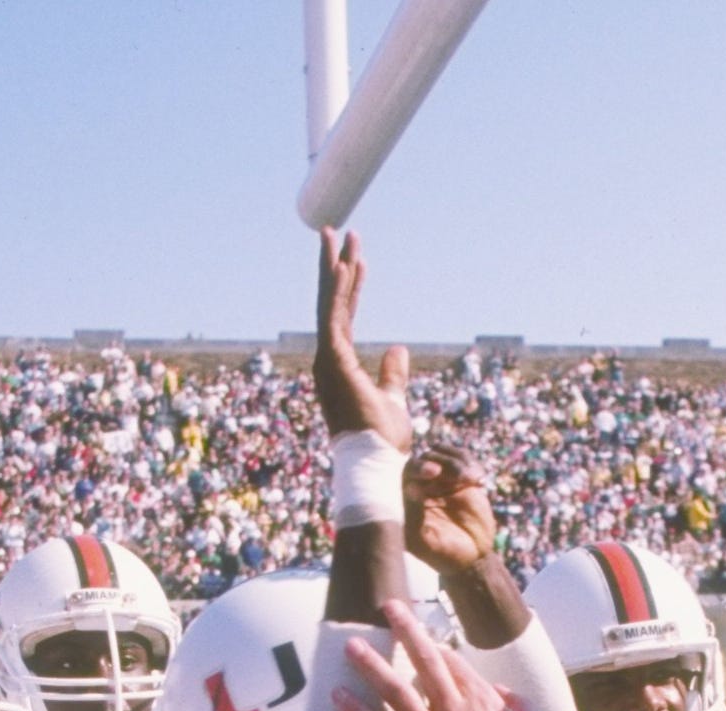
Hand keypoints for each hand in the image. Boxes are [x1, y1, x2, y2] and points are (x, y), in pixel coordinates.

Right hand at [313, 230, 411, 451]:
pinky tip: (343, 264)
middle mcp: (327, 359)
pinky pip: (334, 317)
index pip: (344, 315)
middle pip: (331, 302)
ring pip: (329, 303)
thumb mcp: (393, 399)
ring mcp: (327, 359)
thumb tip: (398, 349)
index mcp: (339, 365)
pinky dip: (337, 290)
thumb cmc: (381, 440)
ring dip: (334, 267)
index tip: (357, 259)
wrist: (374, 464)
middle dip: (336, 264)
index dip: (350, 286)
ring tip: (338, 233)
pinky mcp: (333, 361)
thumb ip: (392, 374)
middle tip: (340, 231)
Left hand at [334, 600, 558, 710]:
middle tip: (387, 606)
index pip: (454, 663)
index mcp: (484, 704)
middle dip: (405, 629)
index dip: (435, 645)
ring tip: (351, 646)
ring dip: (372, 667)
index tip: (420, 634)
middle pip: (425, 662)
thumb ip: (517, 708)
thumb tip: (500, 692)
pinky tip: (338, 699)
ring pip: (396, 694)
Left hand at [404, 446, 498, 575]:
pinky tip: (478, 479)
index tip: (434, 472)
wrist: (471, 558)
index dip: (418, 468)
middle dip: (442, 461)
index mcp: (407, 498)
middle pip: (426, 458)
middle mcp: (422, 485)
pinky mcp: (462, 479)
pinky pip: (463, 460)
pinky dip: (470, 464)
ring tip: (471, 479)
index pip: (406, 473)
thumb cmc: (442, 554)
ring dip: (458, 461)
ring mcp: (443, 480)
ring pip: (445, 454)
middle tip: (456, 475)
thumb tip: (410, 488)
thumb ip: (414, 516)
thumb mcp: (423, 541)